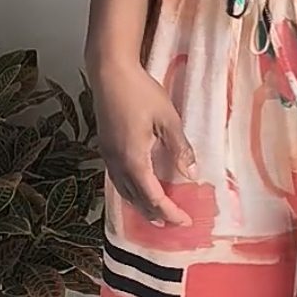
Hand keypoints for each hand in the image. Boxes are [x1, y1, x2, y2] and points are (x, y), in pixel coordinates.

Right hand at [91, 61, 194, 226]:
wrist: (109, 72)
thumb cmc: (140, 92)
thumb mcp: (168, 119)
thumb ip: (180, 149)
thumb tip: (192, 174)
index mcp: (134, 160)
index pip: (154, 198)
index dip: (170, 212)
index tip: (185, 221)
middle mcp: (117, 163)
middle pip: (136, 200)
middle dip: (155, 215)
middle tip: (173, 224)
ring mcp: (108, 156)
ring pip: (123, 191)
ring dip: (140, 206)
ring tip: (154, 215)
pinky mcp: (104, 147)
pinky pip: (117, 180)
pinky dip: (129, 192)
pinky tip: (136, 189)